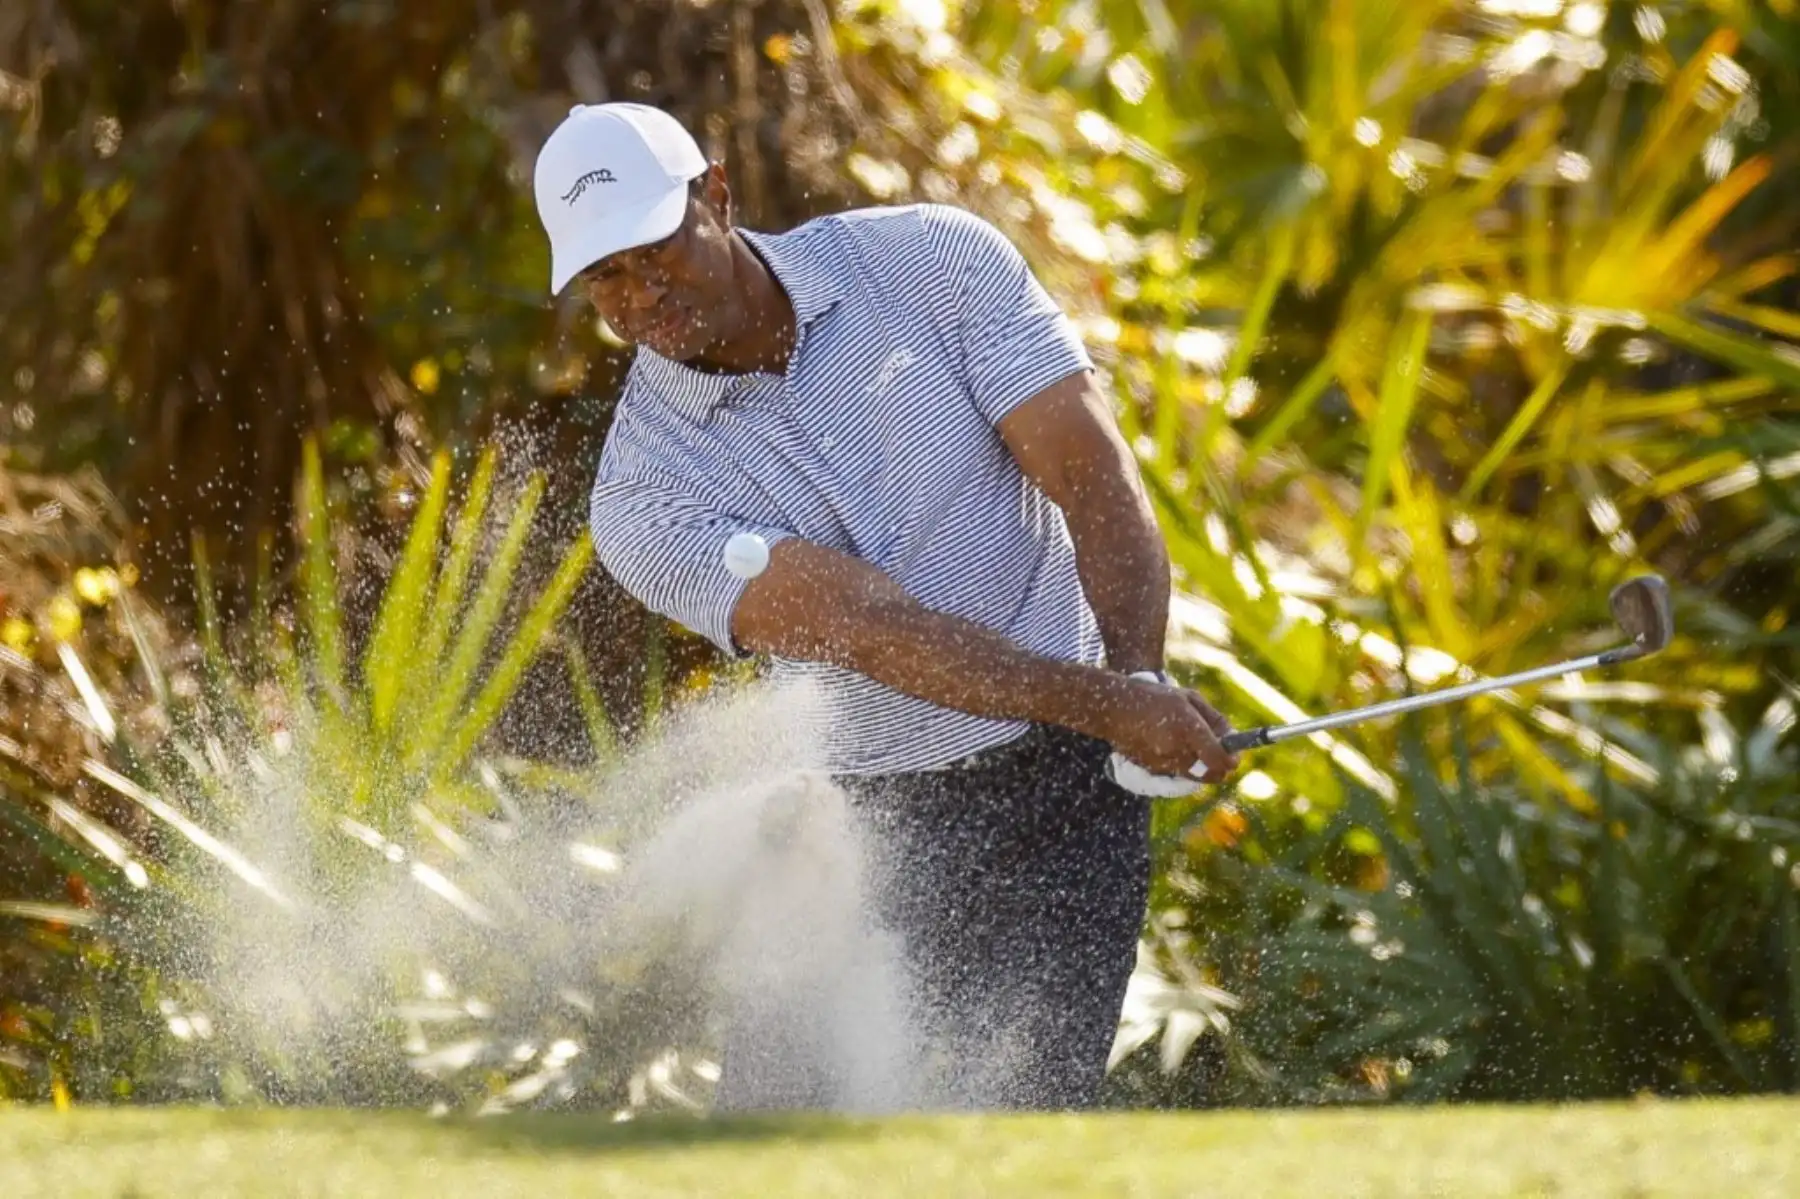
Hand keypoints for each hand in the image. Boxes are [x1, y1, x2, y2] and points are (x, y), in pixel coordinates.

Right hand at [1103, 676, 1240, 782]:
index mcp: (1188, 728)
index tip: (1235, 757)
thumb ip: (1214, 719)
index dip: (1231, 761)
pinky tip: (1171, 744)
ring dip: (1200, 765)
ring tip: (1190, 742)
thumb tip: (1233, 737)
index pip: (1219, 759)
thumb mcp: (1189, 698)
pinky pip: (1177, 773)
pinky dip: (1182, 764)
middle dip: (1220, 768)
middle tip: (1221, 756)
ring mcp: (1162, 762)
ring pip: (1194, 775)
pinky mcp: (1152, 769)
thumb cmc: (1154, 697)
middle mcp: (1176, 749)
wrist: (1114, 708)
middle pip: (1210, 774)